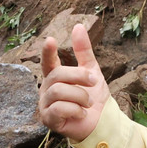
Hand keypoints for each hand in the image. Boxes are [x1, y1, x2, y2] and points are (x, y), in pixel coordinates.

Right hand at [39, 23, 110, 140]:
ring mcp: (45, 104)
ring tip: (88, 103)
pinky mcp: (48, 119)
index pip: (47, 62)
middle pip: (58, 75)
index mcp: (55, 76)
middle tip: (95, 82)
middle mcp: (47, 89)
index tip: (50, 40)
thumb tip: (78, 26)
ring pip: (59, 91)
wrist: (101, 122)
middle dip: (80, 77)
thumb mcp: (92, 70)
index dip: (48, 51)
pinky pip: (59, 108)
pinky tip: (82, 113)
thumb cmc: (94, 96)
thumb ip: (83, 50)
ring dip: (80, 96)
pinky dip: (76, 109)